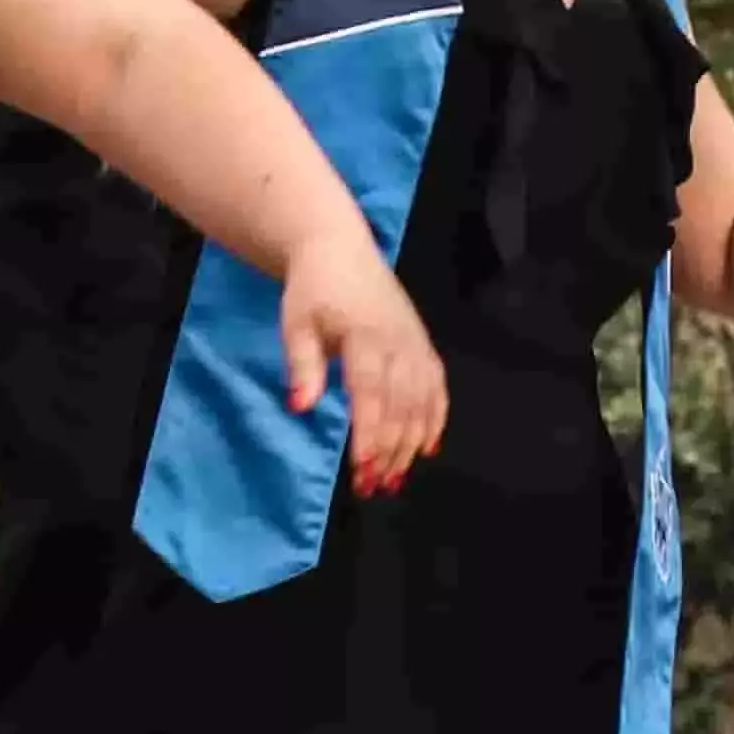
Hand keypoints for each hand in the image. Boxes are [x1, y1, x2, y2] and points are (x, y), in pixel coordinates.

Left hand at [274, 228, 449, 499]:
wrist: (339, 247)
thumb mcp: (295, 322)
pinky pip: (438, 386)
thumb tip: (300, 407)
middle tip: (371, 486)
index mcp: (365, 333)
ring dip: (410, 443)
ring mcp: (415, 342)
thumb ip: (302, 364)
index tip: (362, 467)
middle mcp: (398, 340)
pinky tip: (427, 448)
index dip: (370, 430)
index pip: (371, 390)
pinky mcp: (423, 343)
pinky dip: (436, 418)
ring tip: (394, 479)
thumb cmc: (312, 288)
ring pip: (422, 401)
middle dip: (389, 449)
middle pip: (400, 403)